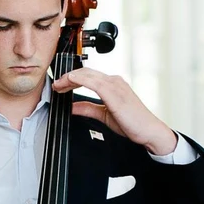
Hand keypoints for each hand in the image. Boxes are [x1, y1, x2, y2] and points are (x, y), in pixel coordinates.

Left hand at [51, 67, 177, 155]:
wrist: (149, 131)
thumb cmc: (133, 124)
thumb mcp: (104, 115)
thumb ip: (88, 109)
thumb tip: (73, 107)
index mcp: (113, 85)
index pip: (89, 76)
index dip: (72, 78)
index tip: (60, 85)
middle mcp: (114, 81)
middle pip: (86, 72)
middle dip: (68, 77)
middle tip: (55, 84)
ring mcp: (115, 85)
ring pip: (88, 74)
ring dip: (70, 78)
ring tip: (58, 85)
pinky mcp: (115, 93)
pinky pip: (94, 82)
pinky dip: (80, 79)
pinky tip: (70, 81)